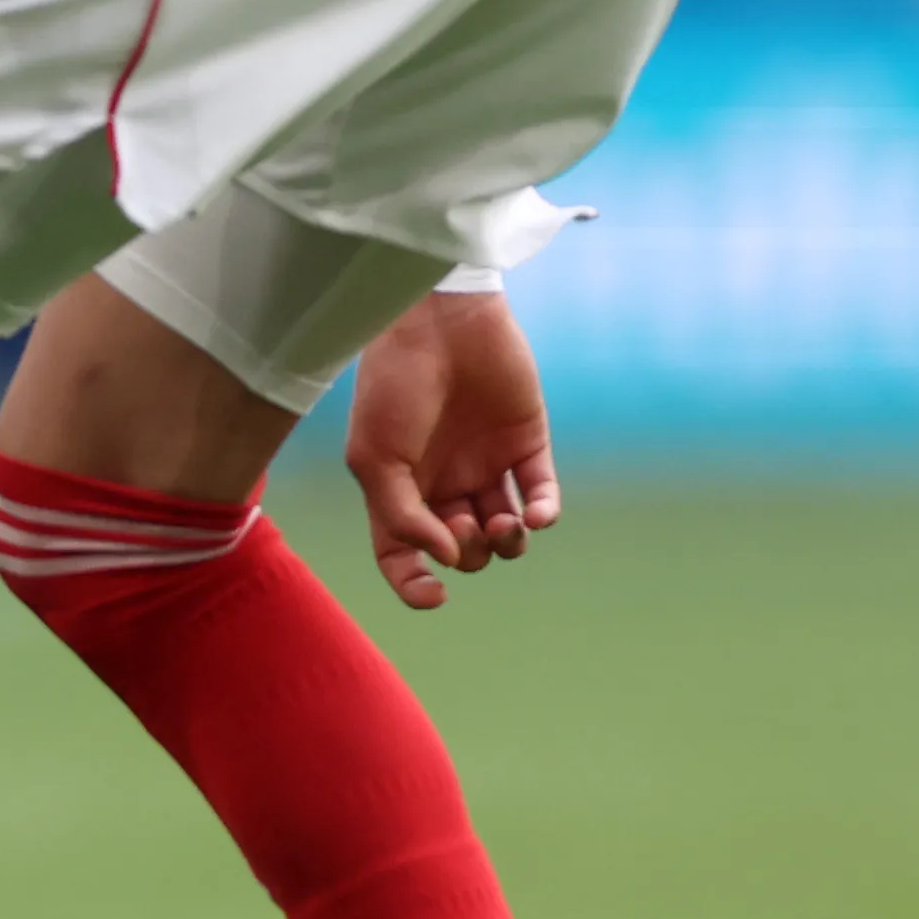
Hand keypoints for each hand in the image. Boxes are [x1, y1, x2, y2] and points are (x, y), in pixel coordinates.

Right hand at [341, 284, 558, 611]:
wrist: (439, 325)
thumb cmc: (394, 386)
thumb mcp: (374, 457)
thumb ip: (402, 516)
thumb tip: (446, 558)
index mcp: (399, 488)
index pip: (402, 554)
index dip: (414, 583)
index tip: (434, 594)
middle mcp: (442, 482)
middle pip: (463, 549)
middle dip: (469, 551)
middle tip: (463, 521)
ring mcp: (486, 465)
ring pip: (506, 532)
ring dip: (508, 543)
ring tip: (506, 522)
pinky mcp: (526, 445)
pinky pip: (543, 496)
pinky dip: (544, 514)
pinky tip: (536, 515)